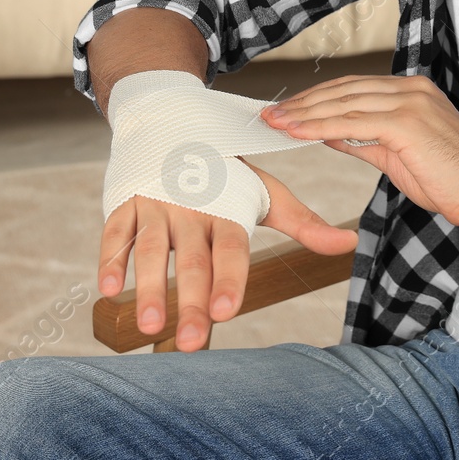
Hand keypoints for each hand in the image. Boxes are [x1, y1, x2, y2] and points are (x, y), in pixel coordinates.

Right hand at [96, 161, 356, 350]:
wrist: (174, 116)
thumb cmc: (226, 169)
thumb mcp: (265, 191)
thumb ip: (303, 222)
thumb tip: (349, 244)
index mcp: (227, 206)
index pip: (231, 248)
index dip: (228, 279)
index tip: (225, 312)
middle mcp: (191, 206)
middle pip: (192, 259)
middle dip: (190, 301)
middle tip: (191, 343)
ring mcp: (155, 203)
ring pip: (150, 250)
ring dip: (149, 287)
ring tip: (150, 325)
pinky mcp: (124, 202)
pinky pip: (114, 232)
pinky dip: (110, 259)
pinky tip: (109, 290)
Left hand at [259, 74, 458, 230]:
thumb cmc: (453, 181)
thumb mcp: (398, 156)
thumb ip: (364, 140)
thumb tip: (329, 133)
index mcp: (412, 92)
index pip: (352, 89)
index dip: (315, 99)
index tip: (285, 111)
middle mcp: (411, 89)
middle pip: (343, 91)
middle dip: (302, 103)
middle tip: (268, 114)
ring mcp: (410, 102)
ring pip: (343, 104)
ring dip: (303, 114)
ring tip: (274, 122)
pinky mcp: (408, 123)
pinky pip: (353, 123)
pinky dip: (320, 127)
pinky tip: (297, 133)